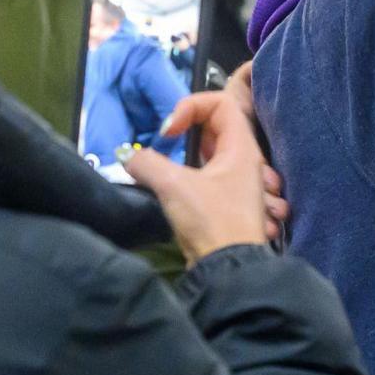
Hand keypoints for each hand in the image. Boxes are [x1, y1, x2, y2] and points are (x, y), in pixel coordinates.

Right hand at [128, 84, 277, 260]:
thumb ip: (147, 164)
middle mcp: (245, 161)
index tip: (170, 131)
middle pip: (216, 125)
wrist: (230, 271)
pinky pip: (208, 174)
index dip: (192, 106)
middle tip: (166, 145)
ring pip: (211, 152)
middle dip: (187, 129)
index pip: (221, 103)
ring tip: (168, 167)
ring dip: (187, 154)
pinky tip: (173, 189)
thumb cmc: (212, 223)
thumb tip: (129, 158)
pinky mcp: (226, 202)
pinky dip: (189, 174)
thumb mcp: (173, 187)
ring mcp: (237, 183)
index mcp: (242, 148)